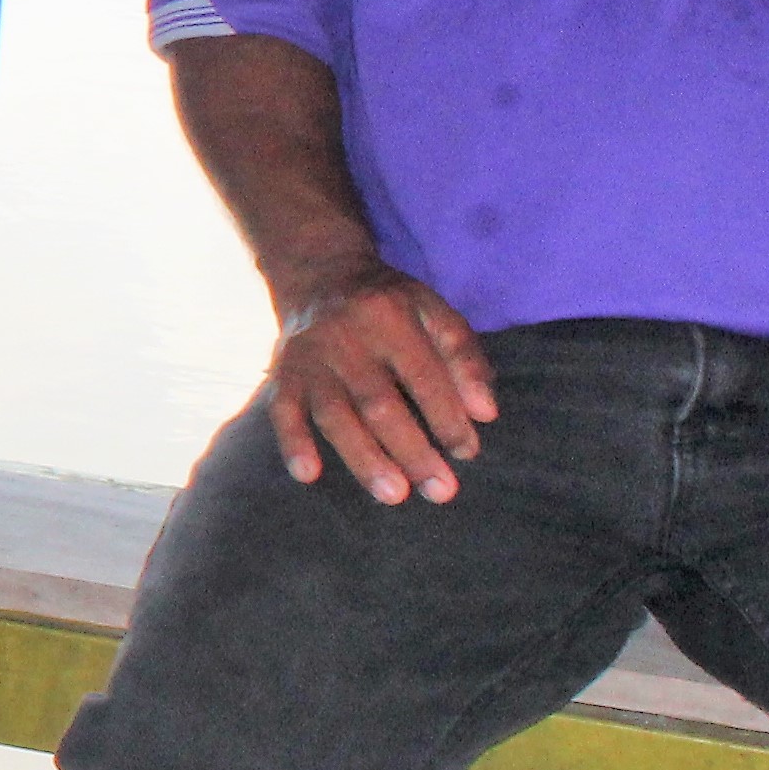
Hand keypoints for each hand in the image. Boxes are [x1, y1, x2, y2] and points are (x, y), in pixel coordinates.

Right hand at [263, 259, 499, 505]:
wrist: (318, 274)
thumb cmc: (389, 303)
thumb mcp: (433, 311)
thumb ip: (463, 356)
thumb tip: (486, 414)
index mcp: (390, 316)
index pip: (423, 374)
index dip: (447, 415)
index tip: (467, 452)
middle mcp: (346, 337)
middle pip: (379, 403)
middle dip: (412, 451)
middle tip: (441, 492)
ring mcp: (310, 358)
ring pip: (335, 415)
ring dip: (363, 458)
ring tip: (394, 495)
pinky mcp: (283, 373)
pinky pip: (283, 411)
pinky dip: (292, 443)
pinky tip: (308, 475)